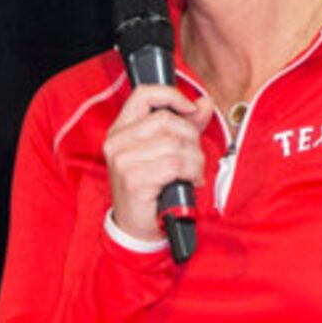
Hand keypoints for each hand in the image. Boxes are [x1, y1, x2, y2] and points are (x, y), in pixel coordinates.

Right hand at [100, 85, 214, 245]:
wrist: (138, 228)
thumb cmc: (151, 190)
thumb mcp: (166, 152)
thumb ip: (185, 126)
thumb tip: (204, 103)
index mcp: (121, 130)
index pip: (144, 94)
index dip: (171, 95)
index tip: (190, 109)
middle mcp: (117, 142)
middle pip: (168, 121)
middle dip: (192, 139)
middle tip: (194, 158)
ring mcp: (123, 160)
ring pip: (176, 144)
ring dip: (195, 161)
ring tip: (193, 173)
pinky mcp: (134, 179)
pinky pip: (176, 165)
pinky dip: (191, 173)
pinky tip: (190, 182)